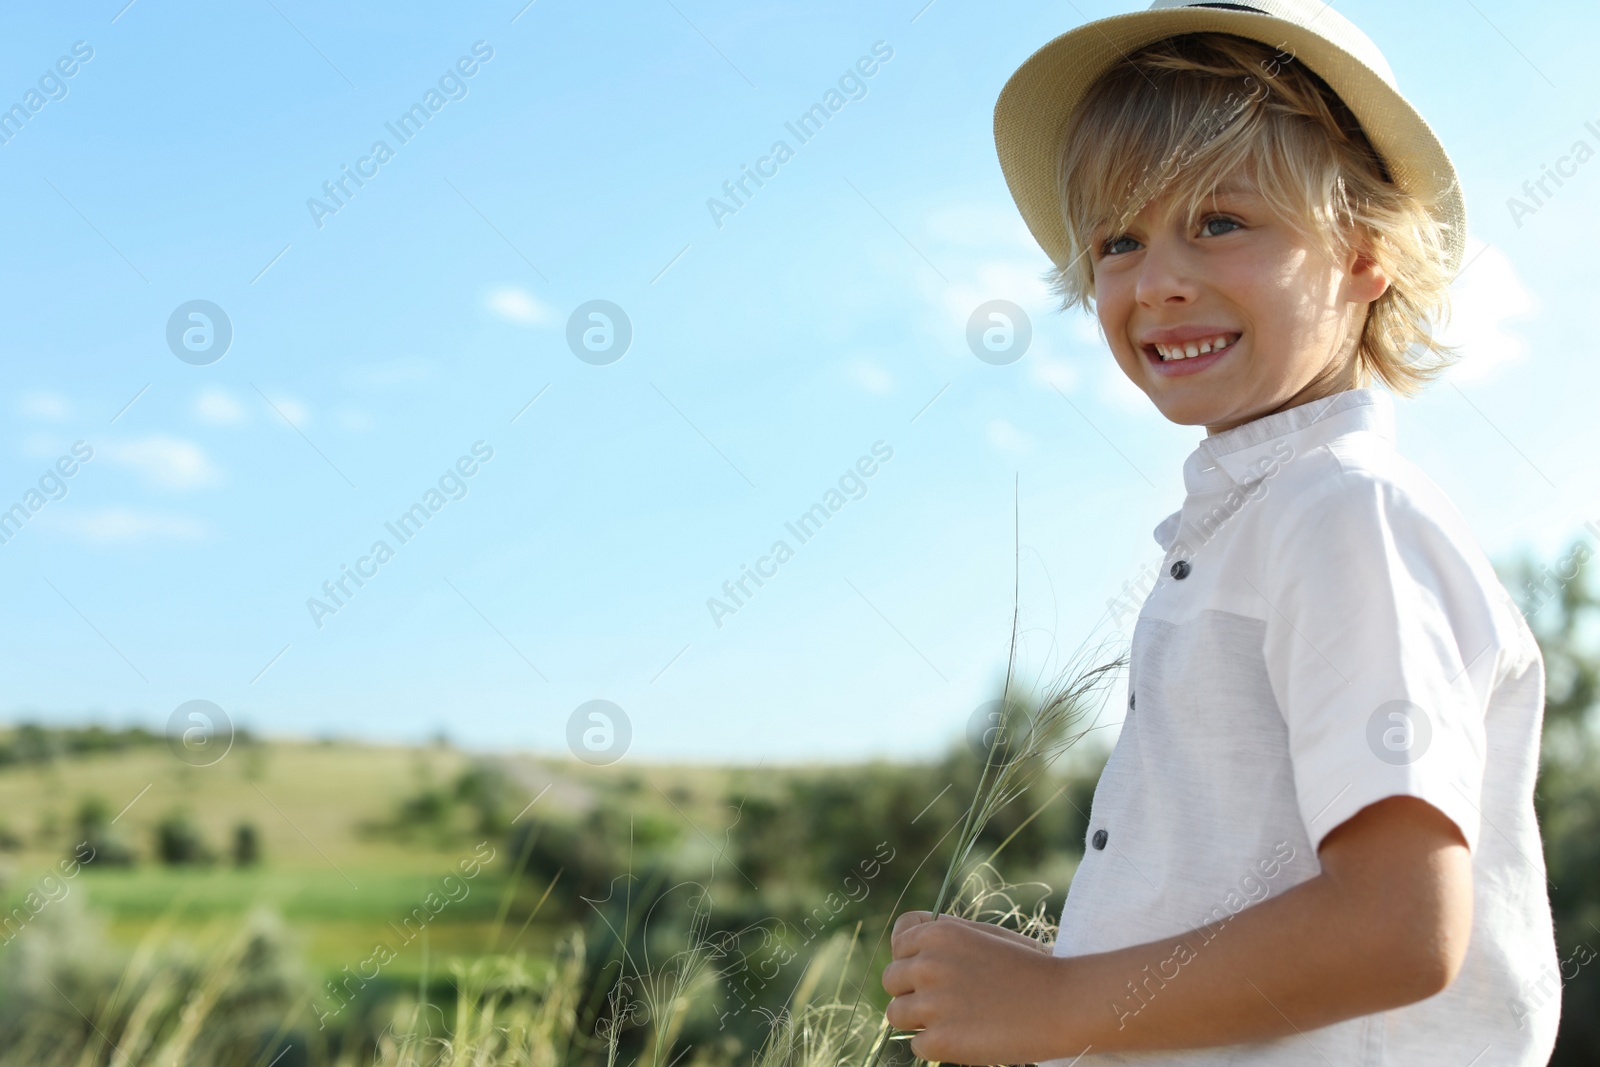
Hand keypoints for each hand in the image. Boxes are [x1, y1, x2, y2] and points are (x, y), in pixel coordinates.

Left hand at [882, 911, 1069, 1064]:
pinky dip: (936, 1046)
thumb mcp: (986, 935)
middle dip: (912, 989)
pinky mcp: (941, 1041)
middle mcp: (928, 965)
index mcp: (938, 933)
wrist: (1064, 1004)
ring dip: (918, 1019)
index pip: (898, 940)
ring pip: (895, 1014)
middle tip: (945, 999)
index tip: (930, 968)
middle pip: (891, 979)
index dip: (911, 955)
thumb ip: (945, 935)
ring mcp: (932, 1004)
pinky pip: (916, 1046)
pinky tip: (965, 1037)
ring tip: (953, 1020)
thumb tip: (905, 942)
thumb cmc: (1030, 968)